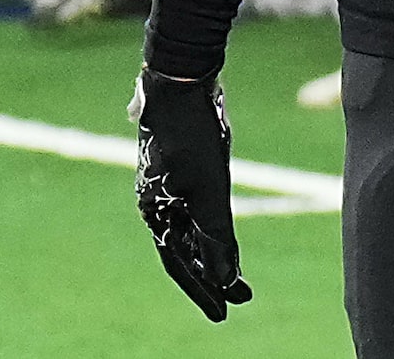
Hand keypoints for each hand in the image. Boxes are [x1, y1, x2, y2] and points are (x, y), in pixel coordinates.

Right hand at [132, 70, 250, 320]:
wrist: (183, 79)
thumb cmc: (192, 135)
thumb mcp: (210, 188)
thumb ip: (216, 234)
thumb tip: (226, 278)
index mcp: (154, 211)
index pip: (178, 264)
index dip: (202, 291)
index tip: (225, 313)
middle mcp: (157, 201)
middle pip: (185, 250)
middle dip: (212, 276)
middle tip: (239, 299)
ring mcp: (169, 182)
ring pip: (191, 229)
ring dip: (213, 252)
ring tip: (236, 273)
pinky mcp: (185, 164)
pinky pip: (197, 206)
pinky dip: (212, 225)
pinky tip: (225, 229)